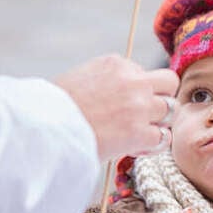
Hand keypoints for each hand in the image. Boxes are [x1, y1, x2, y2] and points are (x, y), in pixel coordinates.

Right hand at [54, 55, 178, 159]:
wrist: (41, 129)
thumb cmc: (53, 108)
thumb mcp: (81, 79)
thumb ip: (108, 82)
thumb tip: (120, 95)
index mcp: (117, 64)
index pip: (144, 72)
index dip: (139, 90)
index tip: (125, 105)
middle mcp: (133, 81)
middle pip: (169, 83)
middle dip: (161, 98)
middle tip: (146, 115)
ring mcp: (139, 106)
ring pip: (170, 110)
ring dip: (158, 123)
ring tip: (138, 134)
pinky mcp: (139, 132)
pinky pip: (163, 138)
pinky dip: (154, 145)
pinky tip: (137, 148)